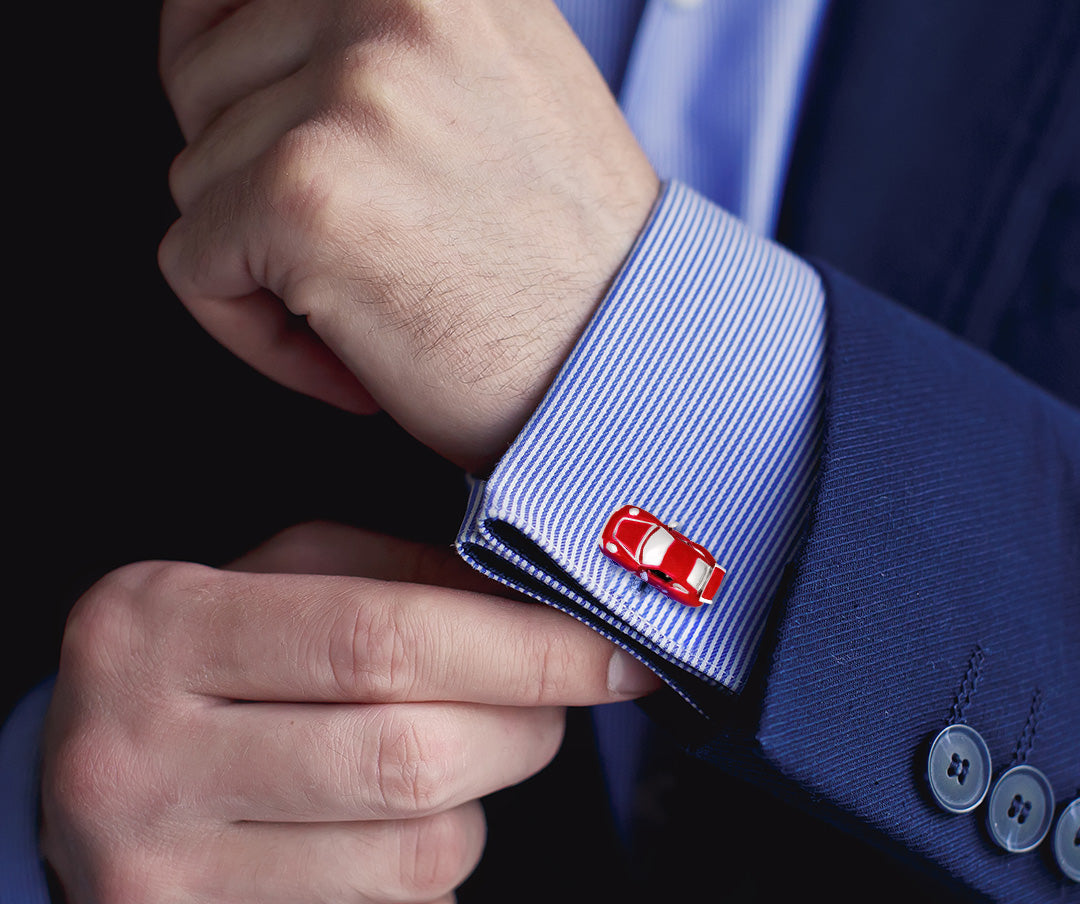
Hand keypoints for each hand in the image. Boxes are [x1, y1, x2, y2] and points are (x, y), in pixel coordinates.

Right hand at [41, 522, 658, 903]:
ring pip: (424, 857)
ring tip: (425, 772)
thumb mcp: (287, 581)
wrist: (92, 805)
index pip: (381, 639)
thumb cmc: (216, 672)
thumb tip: (550, 614)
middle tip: (538, 706)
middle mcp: (138, 765)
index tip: (616, 655)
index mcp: (158, 633)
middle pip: (412, 759)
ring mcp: (162, 891)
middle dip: (524, 728)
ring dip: (472, 808)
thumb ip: (412, 578)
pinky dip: (436, 890)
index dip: (525, 648)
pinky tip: (381, 845)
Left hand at [158, 0, 658, 470]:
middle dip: (250, 184)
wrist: (625, 368)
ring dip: (265, 267)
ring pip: (198, 178)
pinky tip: (348, 359)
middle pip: (200, 84)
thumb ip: (386, 50)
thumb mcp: (497, 92)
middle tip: (347, 250)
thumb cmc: (568, 267)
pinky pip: (193, 264)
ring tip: (369, 306)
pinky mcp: (302, 192)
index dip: (226, 76)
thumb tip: (259, 54)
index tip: (252, 138)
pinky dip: (252, 333)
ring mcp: (346, 91)